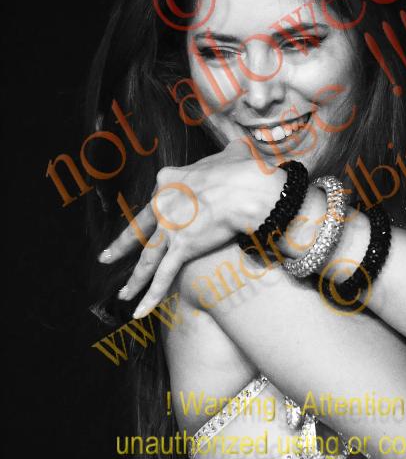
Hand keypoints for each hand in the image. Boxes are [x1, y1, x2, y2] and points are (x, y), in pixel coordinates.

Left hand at [98, 138, 286, 316]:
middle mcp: (162, 203)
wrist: (246, 188)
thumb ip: (229, 150)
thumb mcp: (232, 152)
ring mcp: (169, 227)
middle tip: (107, 257)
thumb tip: (238, 146)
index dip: (157, 208)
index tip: (157, 215)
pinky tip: (139, 312)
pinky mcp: (181, 248)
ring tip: (122, 294)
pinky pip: (163, 277)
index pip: (156, 197)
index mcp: (169, 179)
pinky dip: (151, 296)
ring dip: (133, 280)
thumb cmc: (242, 170)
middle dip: (121, 246)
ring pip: (146, 259)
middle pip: (138, 229)